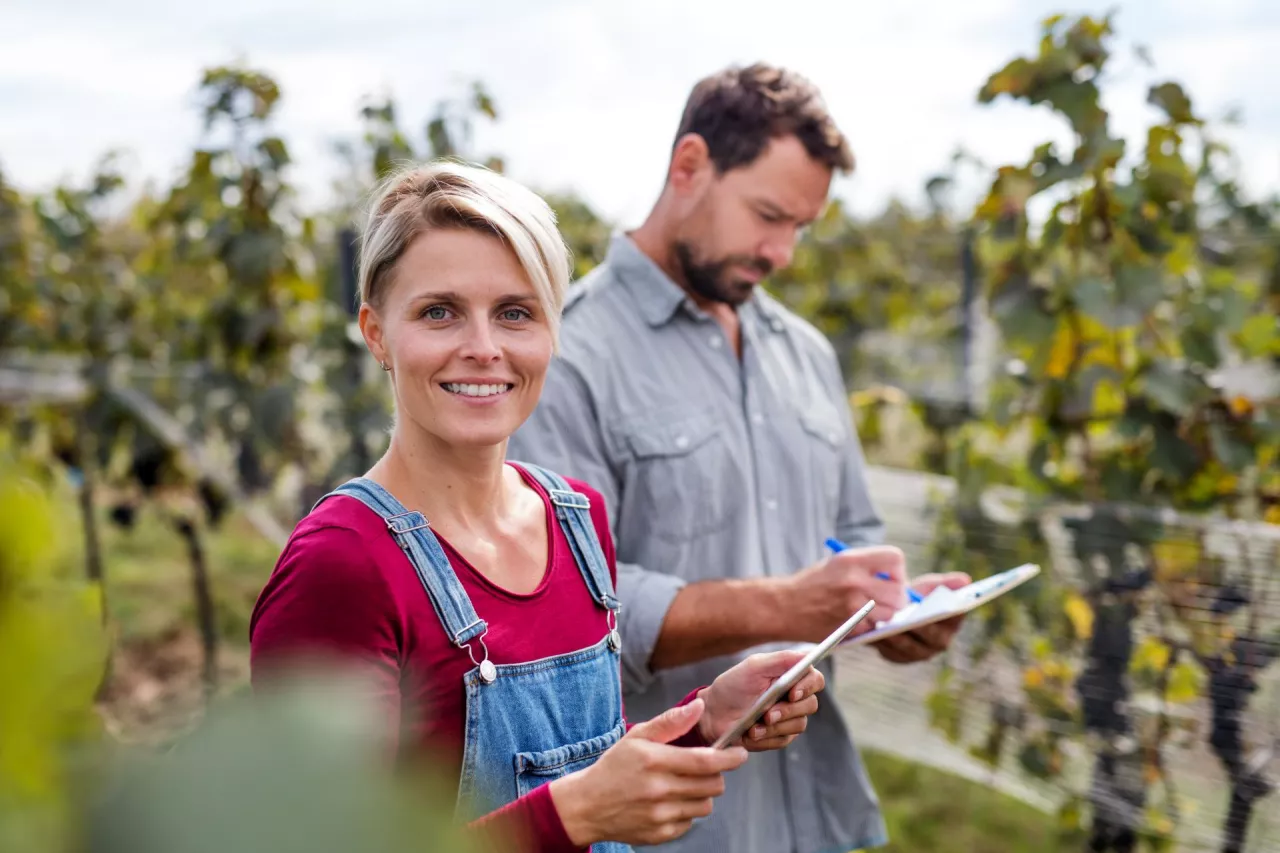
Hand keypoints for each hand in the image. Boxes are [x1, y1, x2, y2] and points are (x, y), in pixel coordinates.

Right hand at [548, 699, 747, 846]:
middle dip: (716, 774)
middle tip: (704, 767)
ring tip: (684, 784)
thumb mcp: (637, 736)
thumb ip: (671, 722)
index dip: (730, 758)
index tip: (740, 753)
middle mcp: (658, 790)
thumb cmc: (614, 767)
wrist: (586, 805)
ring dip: (703, 793)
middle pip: (712, 785)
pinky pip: (690, 822)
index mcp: (654, 761)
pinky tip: (670, 801)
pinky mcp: (660, 834)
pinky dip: (687, 811)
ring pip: (706, 805)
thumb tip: (699, 706)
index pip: (705, 761)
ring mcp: (660, 816)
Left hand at [696, 650, 825, 750]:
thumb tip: (808, 654)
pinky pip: (784, 740)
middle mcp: (793, 697)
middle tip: (767, 714)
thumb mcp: (753, 667)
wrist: (713, 714)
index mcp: (790, 676)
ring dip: (775, 726)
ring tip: (753, 725)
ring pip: (799, 725)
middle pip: (811, 704)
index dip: (808, 686)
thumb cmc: (732, 687)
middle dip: (787, 710)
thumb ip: (781, 659)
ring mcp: (788, 718)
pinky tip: (752, 733)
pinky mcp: (780, 736)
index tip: (791, 693)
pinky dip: (767, 737)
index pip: (815, 680)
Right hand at [782, 545, 908, 642]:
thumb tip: (898, 580)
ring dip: (886, 615)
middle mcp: (854, 581)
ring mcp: (853, 606)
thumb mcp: (836, 564)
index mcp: (851, 560)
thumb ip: (866, 568)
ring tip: (869, 611)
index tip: (889, 578)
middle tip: (886, 600)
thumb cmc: (812, 585)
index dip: (897, 570)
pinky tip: (855, 621)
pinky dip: (870, 627)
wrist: (782, 607)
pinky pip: (875, 628)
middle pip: (899, 590)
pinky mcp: (850, 627)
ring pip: (891, 613)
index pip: (895, 558)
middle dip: (897, 597)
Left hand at [873, 572, 970, 663]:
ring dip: (899, 639)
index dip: (946, 614)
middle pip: (932, 637)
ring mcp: (921, 652)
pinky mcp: (900, 657)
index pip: (954, 618)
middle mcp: (940, 641)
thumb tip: (966, 580)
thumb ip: (944, 584)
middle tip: (908, 621)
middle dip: (920, 629)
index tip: (936, 608)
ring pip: (910, 647)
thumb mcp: (928, 587)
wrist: (893, 608)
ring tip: (886, 628)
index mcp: (952, 622)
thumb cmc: (916, 597)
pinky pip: (892, 653)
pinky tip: (874, 635)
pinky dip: (884, 645)